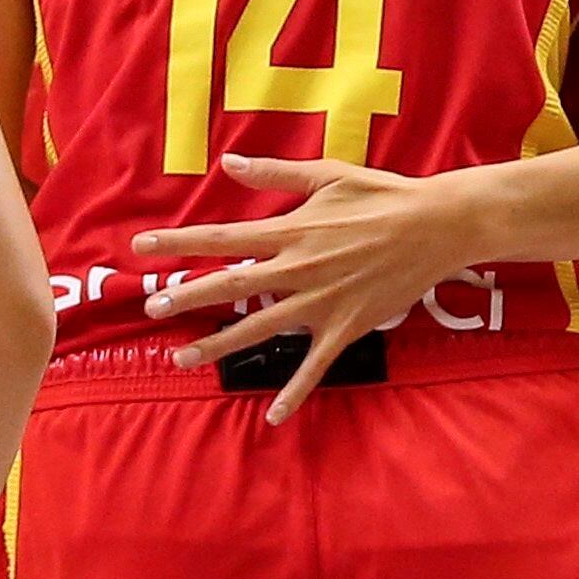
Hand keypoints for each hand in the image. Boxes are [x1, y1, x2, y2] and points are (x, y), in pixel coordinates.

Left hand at [132, 153, 480, 421]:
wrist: (436, 227)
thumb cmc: (381, 195)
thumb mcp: (327, 175)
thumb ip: (275, 172)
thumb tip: (230, 161)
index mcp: (289, 231)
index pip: (221, 238)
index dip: (179, 242)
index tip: (142, 247)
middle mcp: (297, 269)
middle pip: (230, 286)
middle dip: (187, 296)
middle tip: (150, 307)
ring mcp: (320, 303)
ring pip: (259, 329)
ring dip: (218, 345)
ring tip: (182, 358)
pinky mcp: (345, 327)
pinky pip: (314, 367)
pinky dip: (293, 393)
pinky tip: (272, 417)